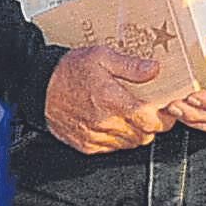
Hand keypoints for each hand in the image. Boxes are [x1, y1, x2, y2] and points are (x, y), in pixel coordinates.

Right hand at [45, 44, 176, 153]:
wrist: (39, 86)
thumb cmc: (68, 70)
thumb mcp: (101, 56)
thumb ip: (130, 65)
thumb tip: (153, 70)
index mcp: (112, 101)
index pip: (151, 121)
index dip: (164, 118)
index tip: (166, 110)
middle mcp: (105, 123)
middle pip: (144, 135)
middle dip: (152, 125)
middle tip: (150, 111)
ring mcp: (95, 136)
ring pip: (130, 144)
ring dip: (136, 132)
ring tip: (132, 116)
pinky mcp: (86, 145)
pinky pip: (113, 149)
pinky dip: (119, 139)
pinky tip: (115, 123)